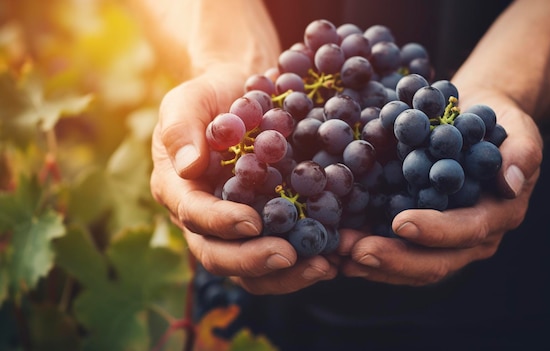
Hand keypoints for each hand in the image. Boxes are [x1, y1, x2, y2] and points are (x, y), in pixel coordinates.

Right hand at [151, 67, 336, 293]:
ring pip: (252, 270)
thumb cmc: (211, 97)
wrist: (243, 96)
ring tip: (324, 266)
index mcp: (179, 192)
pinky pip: (284, 253)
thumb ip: (180, 130)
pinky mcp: (270, 228)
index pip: (194, 216)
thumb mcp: (187, 101)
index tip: (252, 221)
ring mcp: (237, 229)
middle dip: (253, 260)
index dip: (220, 223)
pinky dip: (308, 259)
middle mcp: (205, 220)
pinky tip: (338, 254)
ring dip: (287, 274)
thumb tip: (188, 167)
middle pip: (220, 256)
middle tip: (288, 256)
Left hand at [338, 91, 542, 285]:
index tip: (401, 223)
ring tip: (336, 252)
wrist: (470, 121)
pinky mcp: (415, 234)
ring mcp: (440, 241)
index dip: (436, 231)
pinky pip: (391, 252)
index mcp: (497, 216)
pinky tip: (335, 248)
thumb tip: (512, 182)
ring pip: (408, 266)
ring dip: (372, 263)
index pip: (467, 231)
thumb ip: (522, 152)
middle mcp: (469, 239)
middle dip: (393, 260)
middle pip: (434, 263)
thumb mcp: (517, 128)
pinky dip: (364, 253)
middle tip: (355, 251)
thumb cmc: (496, 122)